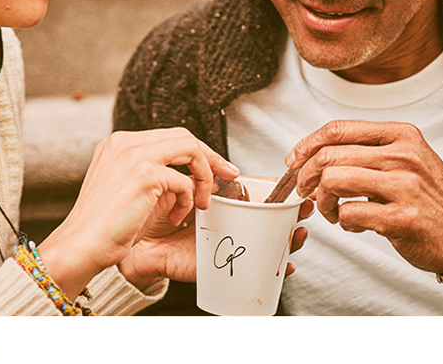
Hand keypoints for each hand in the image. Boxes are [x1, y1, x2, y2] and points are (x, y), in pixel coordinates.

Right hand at [38, 128, 239, 297]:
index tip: (216, 169)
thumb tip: (192, 176)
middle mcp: (124, 142)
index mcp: (117, 143)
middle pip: (183, 135)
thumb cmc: (104, 226)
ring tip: (202, 201)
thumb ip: (153, 175)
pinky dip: (188, 200)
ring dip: (203, 176)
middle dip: (211, 156)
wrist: (81, 246)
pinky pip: (184, 180)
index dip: (197, 151)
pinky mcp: (144, 174)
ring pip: (189, 148)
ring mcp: (133, 155)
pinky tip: (176, 218)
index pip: (168, 136)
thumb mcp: (128, 190)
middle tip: (228, 176)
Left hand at [117, 191, 314, 289]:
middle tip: (306, 209)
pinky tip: (285, 265)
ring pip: (269, 244)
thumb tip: (226, 171)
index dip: (280, 194)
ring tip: (299, 233)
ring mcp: (230, 246)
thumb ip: (201, 177)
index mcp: (223, 204)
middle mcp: (231, 225)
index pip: (259, 197)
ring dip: (291, 240)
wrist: (137, 241)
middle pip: (272, 221)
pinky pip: (254, 270)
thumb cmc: (156, 212)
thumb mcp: (180, 189)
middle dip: (294, 216)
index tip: (296, 188)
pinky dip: (273, 270)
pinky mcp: (224, 266)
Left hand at [288, 120, 442, 273]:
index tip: (294, 161)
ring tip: (332, 211)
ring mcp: (404, 186)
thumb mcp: (405, 158)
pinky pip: (349, 213)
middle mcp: (403, 156)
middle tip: (305, 191)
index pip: (337, 129)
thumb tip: (310, 154)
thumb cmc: (425, 196)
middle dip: (306, 176)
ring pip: (333, 181)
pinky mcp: (401, 218)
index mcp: (401, 135)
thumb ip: (365, 150)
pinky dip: (343, 222)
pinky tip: (354, 224)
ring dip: (322, 201)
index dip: (307, 145)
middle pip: (329, 155)